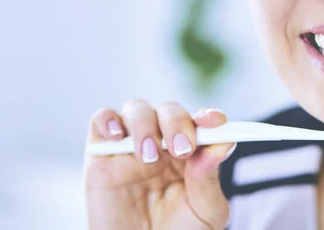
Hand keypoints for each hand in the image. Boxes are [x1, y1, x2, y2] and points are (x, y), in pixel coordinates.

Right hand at [84, 100, 235, 229]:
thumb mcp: (206, 213)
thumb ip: (209, 178)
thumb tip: (223, 143)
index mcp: (192, 155)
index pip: (201, 123)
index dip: (208, 116)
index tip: (215, 121)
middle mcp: (163, 145)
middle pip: (169, 111)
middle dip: (177, 123)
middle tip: (181, 149)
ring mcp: (131, 148)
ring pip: (137, 109)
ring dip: (145, 125)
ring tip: (149, 157)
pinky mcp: (101, 156)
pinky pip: (100, 121)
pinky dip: (108, 119)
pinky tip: (118, 136)